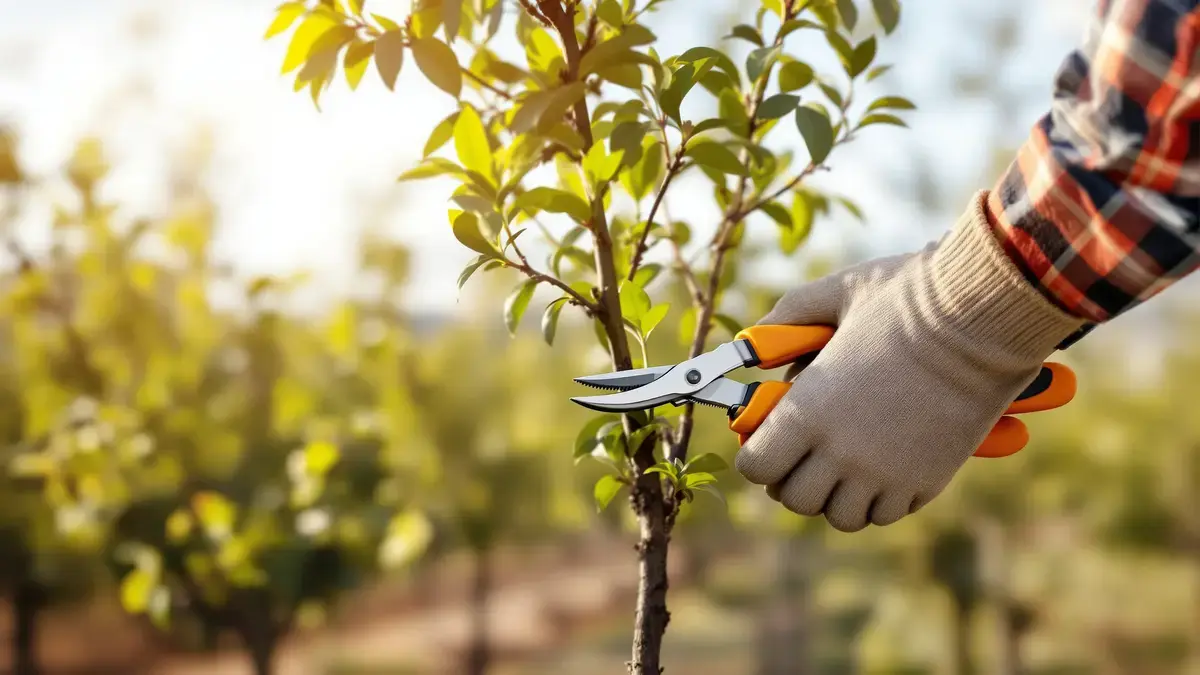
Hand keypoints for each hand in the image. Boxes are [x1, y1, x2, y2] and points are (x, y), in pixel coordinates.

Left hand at [734, 191, 1084, 531]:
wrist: (984, 319)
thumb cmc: (906, 298)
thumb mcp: (838, 293)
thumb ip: (790, 316)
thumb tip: (760, 341)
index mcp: (807, 410)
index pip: (757, 467)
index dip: (759, 454)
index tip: (770, 437)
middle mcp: (840, 453)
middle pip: (794, 499)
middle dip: (792, 477)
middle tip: (805, 452)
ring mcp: (884, 473)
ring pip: (840, 517)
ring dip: (835, 495)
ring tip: (844, 463)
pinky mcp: (924, 482)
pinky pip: (885, 514)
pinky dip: (877, 499)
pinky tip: (882, 466)